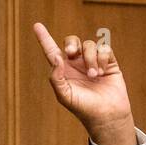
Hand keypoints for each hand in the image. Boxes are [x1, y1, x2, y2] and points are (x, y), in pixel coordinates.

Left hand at [32, 22, 136, 144]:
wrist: (107, 116)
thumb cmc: (84, 109)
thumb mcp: (64, 96)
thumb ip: (56, 77)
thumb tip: (56, 57)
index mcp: (64, 70)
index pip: (52, 51)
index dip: (44, 38)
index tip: (37, 26)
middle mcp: (77, 64)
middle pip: (71, 42)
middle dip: (71, 43)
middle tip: (71, 53)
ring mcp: (93, 62)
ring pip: (89, 45)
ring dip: (90, 58)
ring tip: (94, 75)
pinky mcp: (108, 63)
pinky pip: (104, 48)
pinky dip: (102, 58)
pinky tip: (103, 72)